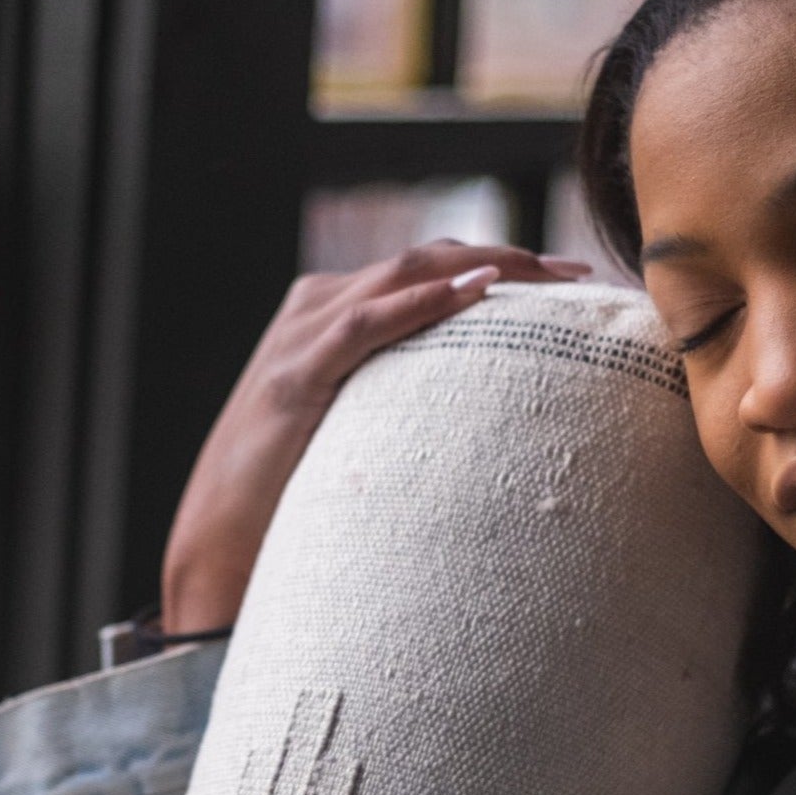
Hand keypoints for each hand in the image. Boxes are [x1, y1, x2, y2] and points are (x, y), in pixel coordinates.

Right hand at [159, 241, 593, 632]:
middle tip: (575, 273)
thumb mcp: (360, 427)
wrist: (221, 534)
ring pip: (401, 276)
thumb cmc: (294, 490)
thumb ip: (405, 397)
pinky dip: (421, 304)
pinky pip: (366, 324)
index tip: (563, 279)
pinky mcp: (294, 373)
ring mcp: (301, 336)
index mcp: (331, 315)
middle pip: (423, 260)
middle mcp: (315, 308)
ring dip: (480, 269)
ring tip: (544, 275)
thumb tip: (485, 407)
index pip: (425, 270)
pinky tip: (473, 294)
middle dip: (505, 260)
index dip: (495, 265)